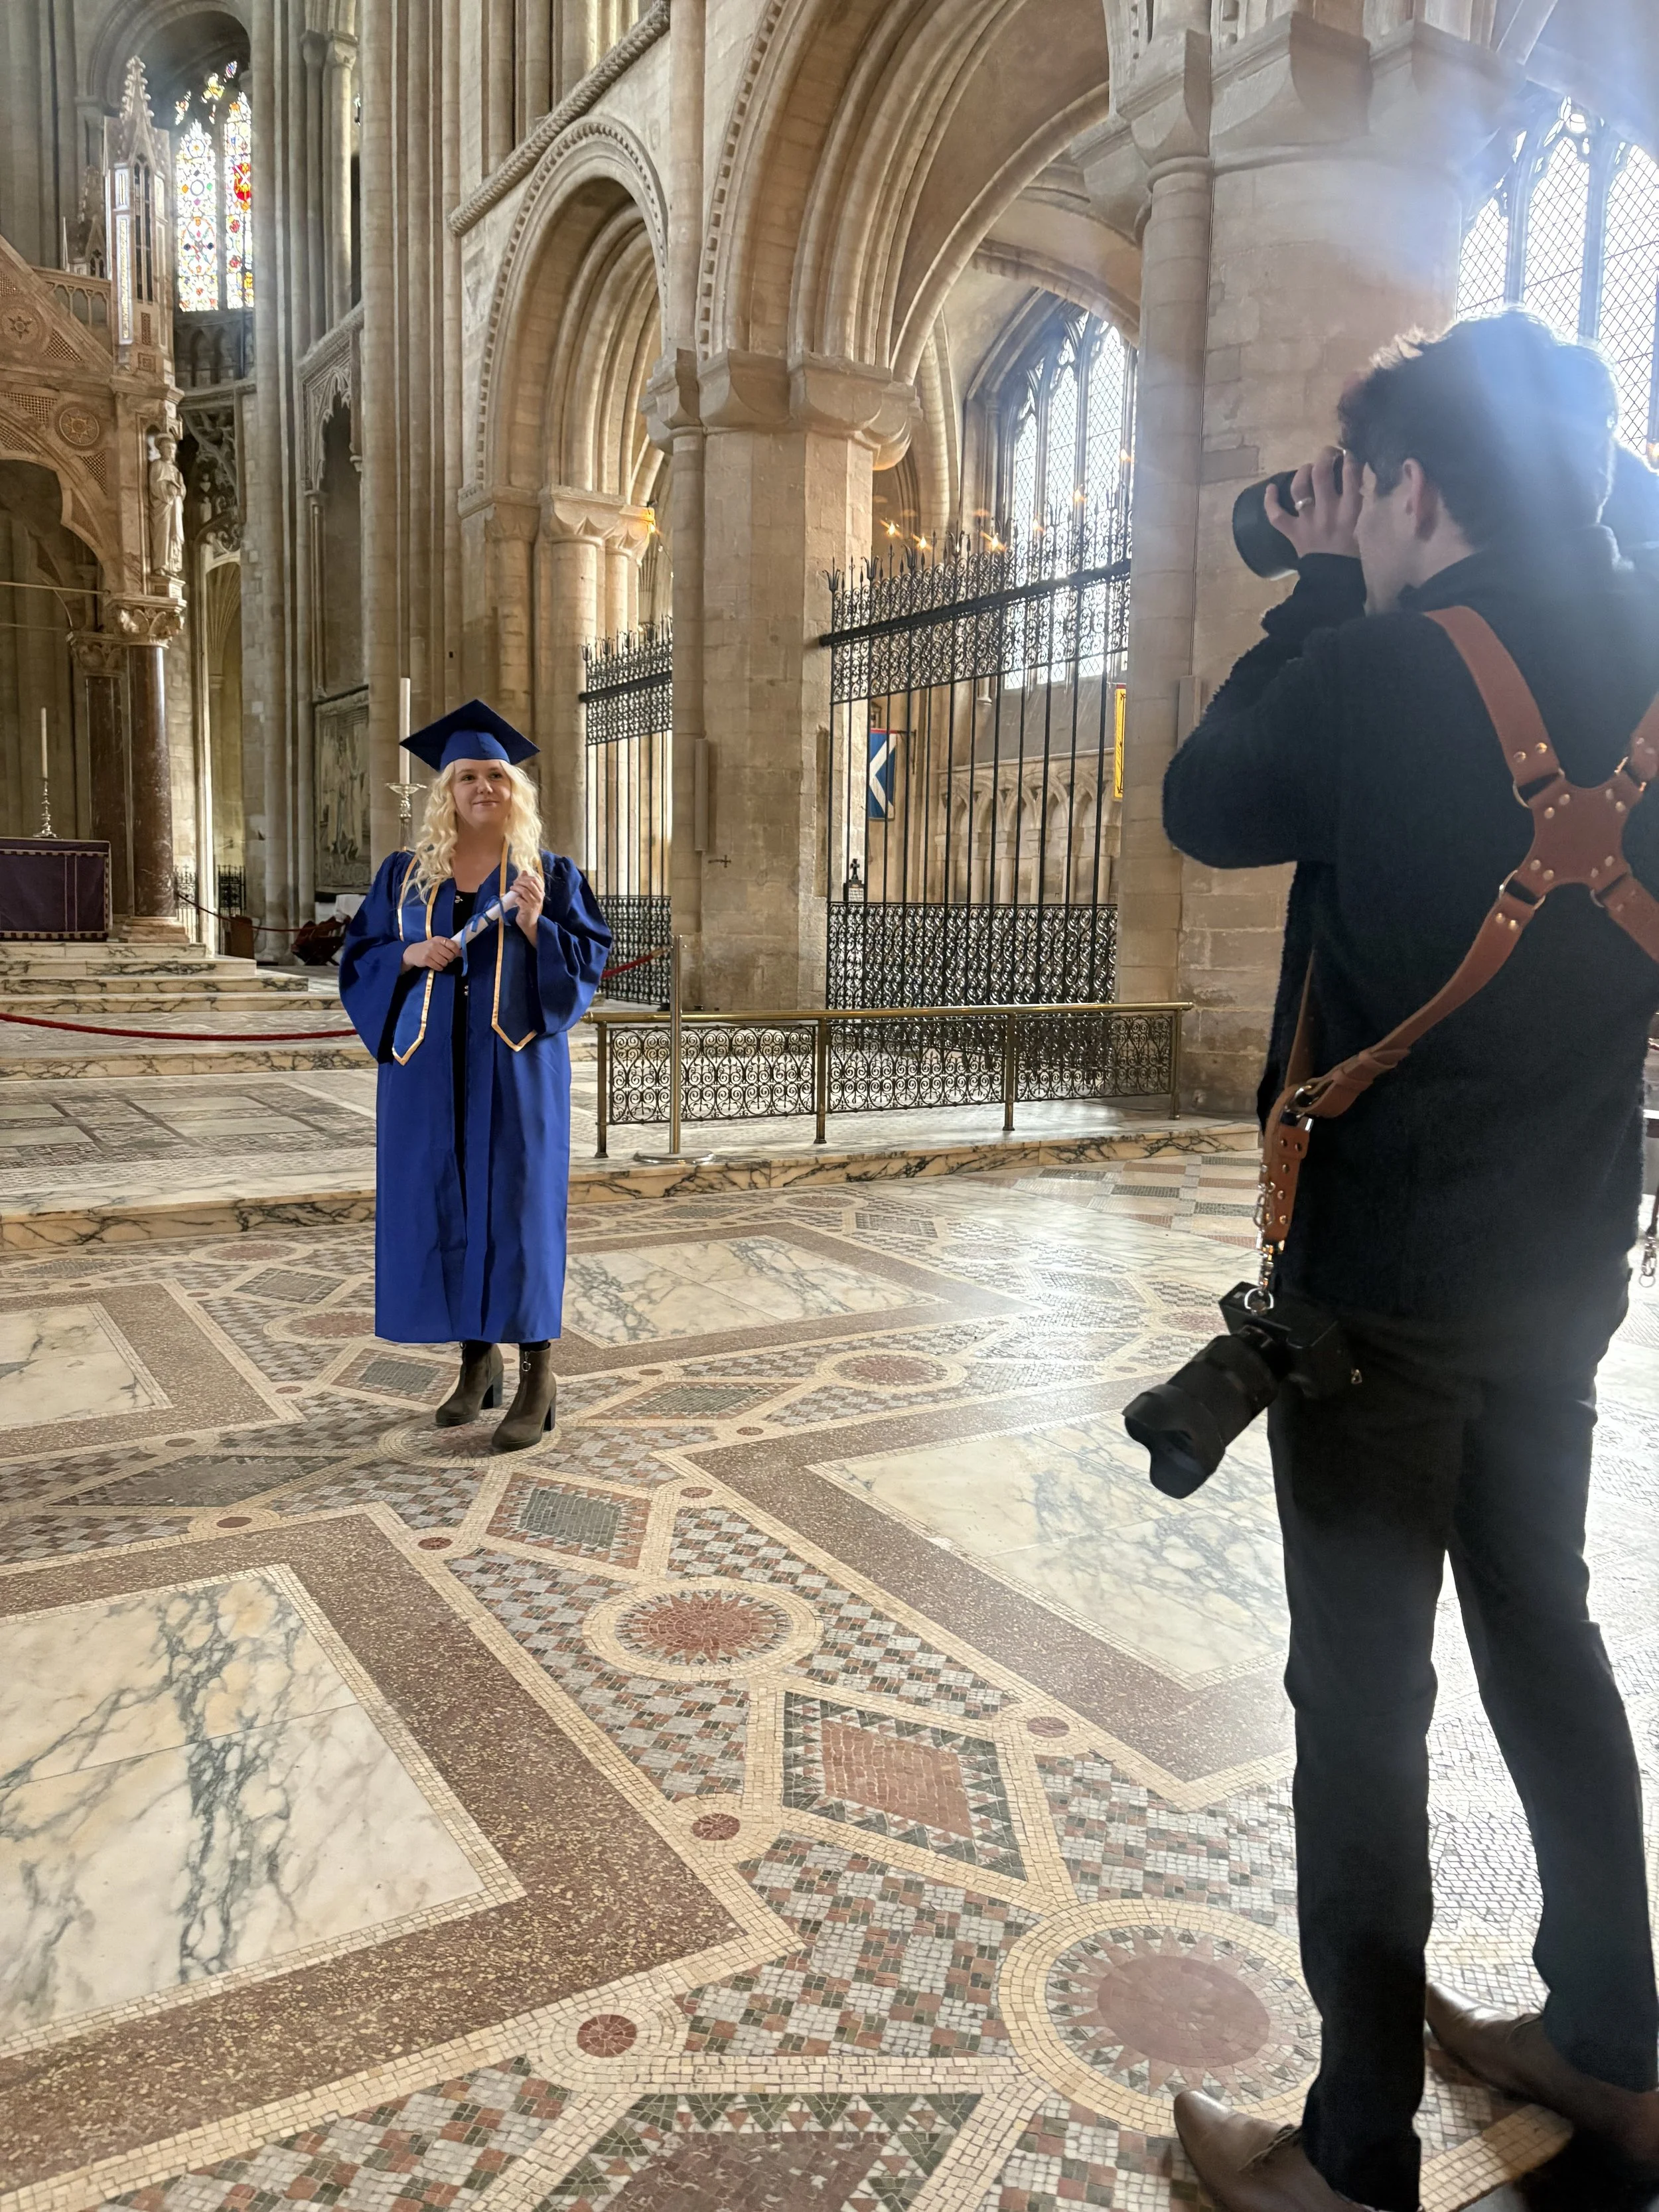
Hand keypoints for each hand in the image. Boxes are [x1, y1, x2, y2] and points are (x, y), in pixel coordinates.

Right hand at [402, 936, 460, 970]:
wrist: (412, 952)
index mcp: (439, 939)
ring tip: (440, 962)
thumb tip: (461, 953)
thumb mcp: (438, 944)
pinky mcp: (425, 960)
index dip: (456, 952)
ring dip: (444, 964)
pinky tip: (436, 965)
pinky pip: (438, 967)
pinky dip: (439, 968)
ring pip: (444, 962)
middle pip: (450, 955)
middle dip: (450, 959)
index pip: (453, 945)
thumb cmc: (428, 948)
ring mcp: (429, 952)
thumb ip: (449, 947)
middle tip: (446, 959)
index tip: (456, 954)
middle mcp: (434, 944)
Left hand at [514, 869, 544, 940]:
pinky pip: (519, 900)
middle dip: (519, 882)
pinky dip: (515, 899)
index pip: (535, 879)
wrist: (529, 923)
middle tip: (514, 884)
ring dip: (516, 888)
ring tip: (512, 889)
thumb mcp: (530, 895)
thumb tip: (524, 871)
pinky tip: (515, 900)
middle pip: (530, 883)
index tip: (519, 880)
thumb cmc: (529, 907)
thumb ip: (527, 883)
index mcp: (541, 892)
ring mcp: (534, 903)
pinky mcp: (528, 909)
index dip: (525, 877)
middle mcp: (539, 897)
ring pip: (524, 890)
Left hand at [1263, 445, 1361, 562]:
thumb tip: (1356, 475)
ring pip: (1299, 487)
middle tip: (1328, 455)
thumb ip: (1360, 501)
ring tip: (1307, 468)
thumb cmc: (1354, 551)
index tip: (1348, 455)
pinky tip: (1271, 488)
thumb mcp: (1365, 523)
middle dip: (1324, 456)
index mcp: (1351, 509)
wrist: (1335, 579)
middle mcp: (1328, 511)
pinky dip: (1270, 501)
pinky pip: (1276, 515)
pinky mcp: (1293, 532)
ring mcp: (1308, 521)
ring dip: (1302, 471)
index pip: (1351, 473)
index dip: (1349, 458)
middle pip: (1321, 473)